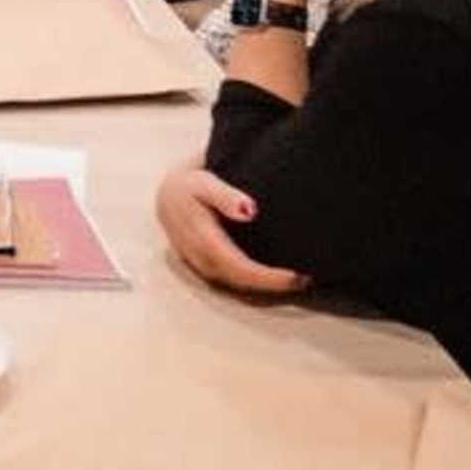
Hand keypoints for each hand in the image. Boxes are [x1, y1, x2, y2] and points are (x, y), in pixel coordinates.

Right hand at [156, 167, 309, 296]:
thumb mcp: (205, 183)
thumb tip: (250, 211)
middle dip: (272, 285)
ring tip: (293, 281)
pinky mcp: (203, 267)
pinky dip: (252, 282)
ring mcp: (200, 265)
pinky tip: (269, 277)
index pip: (240, 267)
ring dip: (264, 287)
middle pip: (240, 281)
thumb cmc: (189, 186)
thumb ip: (226, 196)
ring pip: (235, 284)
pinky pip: (230, 280)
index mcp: (202, 239)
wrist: (166, 193)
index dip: (268, 277)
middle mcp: (200, 258)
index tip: (296, 275)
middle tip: (304, 280)